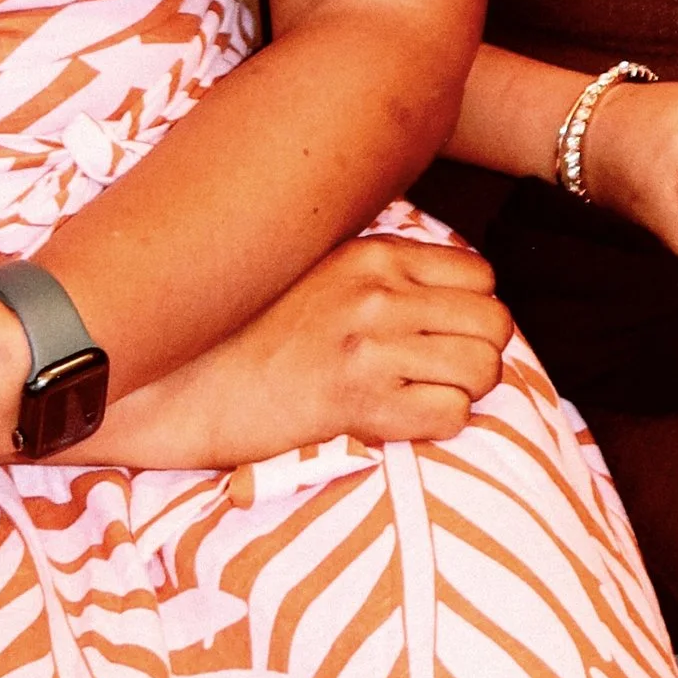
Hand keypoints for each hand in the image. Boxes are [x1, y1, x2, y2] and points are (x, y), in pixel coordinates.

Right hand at [93, 236, 511, 466]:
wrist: (183, 381)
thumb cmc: (245, 331)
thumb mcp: (315, 272)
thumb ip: (377, 273)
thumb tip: (439, 294)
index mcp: (371, 253)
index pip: (480, 275)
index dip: (473, 310)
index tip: (446, 333)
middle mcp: (379, 292)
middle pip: (494, 321)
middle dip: (480, 353)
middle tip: (442, 372)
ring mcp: (371, 344)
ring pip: (484, 368)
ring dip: (464, 390)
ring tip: (423, 398)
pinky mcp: (359, 401)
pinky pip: (451, 414)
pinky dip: (439, 424)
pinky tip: (401, 421)